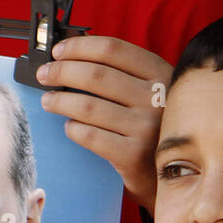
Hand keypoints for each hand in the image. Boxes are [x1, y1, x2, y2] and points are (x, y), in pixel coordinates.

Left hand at [36, 36, 172, 211]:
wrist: (177, 175)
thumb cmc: (155, 129)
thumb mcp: (151, 93)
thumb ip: (124, 74)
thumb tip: (71, 57)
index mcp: (160, 73)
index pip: (112, 50)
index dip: (79, 47)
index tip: (58, 51)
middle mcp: (156, 98)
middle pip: (95, 75)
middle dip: (61, 72)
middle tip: (45, 75)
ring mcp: (146, 128)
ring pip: (88, 106)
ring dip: (60, 101)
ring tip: (49, 101)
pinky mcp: (133, 155)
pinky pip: (90, 136)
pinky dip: (73, 129)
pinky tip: (70, 127)